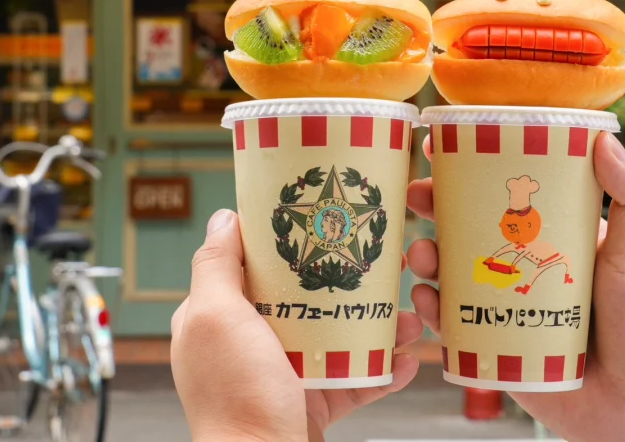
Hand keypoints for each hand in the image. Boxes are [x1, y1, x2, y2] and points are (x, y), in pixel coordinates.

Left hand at [171, 208, 422, 441]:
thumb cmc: (237, 398)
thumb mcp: (215, 317)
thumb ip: (216, 265)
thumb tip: (224, 216)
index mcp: (217, 320)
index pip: (249, 263)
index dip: (284, 237)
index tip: (323, 215)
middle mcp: (245, 346)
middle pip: (299, 297)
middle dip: (342, 278)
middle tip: (382, 263)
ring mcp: (278, 378)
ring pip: (332, 338)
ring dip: (374, 325)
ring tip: (409, 314)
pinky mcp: (309, 408)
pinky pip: (352, 382)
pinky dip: (382, 371)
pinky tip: (408, 359)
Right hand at [407, 131, 624, 441]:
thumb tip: (605, 140)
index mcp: (553, 236)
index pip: (505, 192)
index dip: (470, 168)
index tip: (442, 147)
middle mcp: (524, 268)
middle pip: (466, 228)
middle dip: (434, 208)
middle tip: (416, 196)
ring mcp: (507, 309)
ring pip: (452, 274)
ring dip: (427, 258)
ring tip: (422, 255)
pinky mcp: (498, 353)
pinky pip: (454, 328)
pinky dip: (433, 311)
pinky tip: (427, 300)